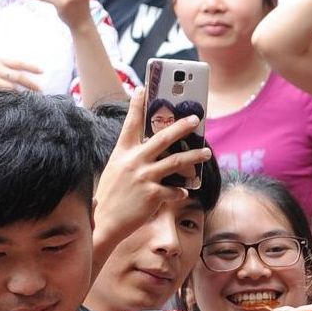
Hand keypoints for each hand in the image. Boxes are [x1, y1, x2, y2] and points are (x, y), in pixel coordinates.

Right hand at [95, 88, 204, 244]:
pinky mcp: (153, 194)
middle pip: (162, 138)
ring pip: (176, 162)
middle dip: (181, 127)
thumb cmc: (111, 195)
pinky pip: (175, 190)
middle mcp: (134, 161)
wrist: (104, 222)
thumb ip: (132, 157)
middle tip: (196, 119)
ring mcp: (144, 177)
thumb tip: (151, 148)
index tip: (144, 88)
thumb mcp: (115, 169)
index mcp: (122, 152)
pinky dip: (181, 191)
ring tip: (207, 152)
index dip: (137, 104)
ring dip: (194, 156)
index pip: (131, 123)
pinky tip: (184, 192)